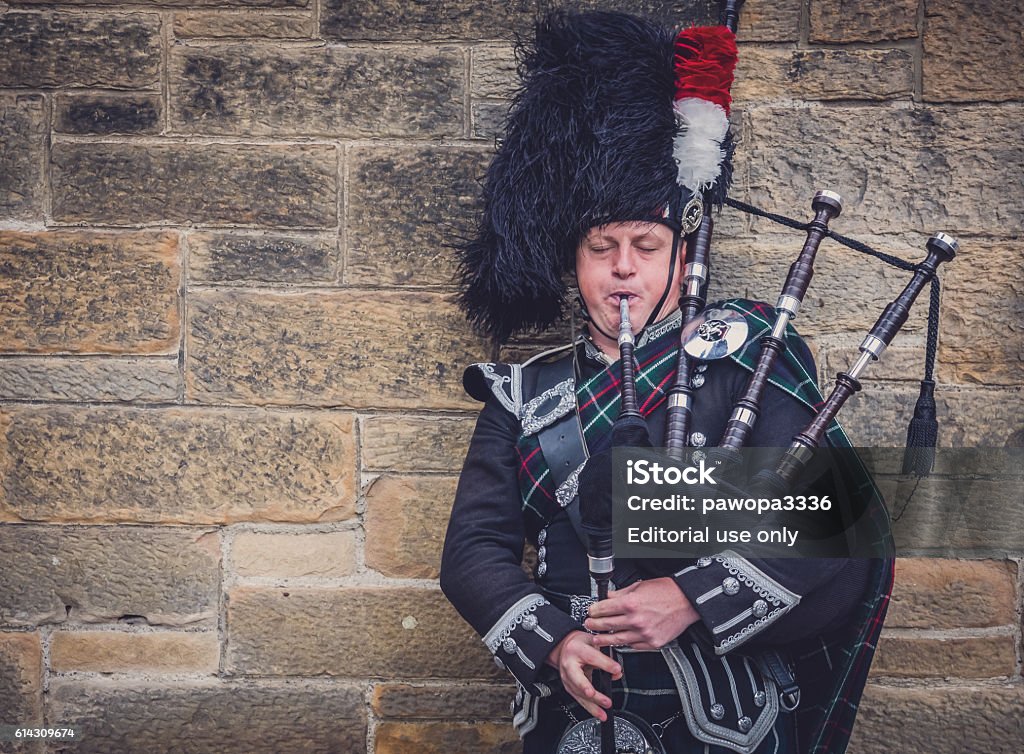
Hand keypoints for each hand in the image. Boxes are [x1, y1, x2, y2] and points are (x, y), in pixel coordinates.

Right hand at [546, 631, 622, 721]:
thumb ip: (606, 656)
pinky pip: (579, 699)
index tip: (617, 670)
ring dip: (592, 706)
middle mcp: (569, 665)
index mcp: (576, 649)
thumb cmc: (579, 644)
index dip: (605, 664)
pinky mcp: (568, 687)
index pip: (592, 657)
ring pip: (579, 694)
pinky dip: (589, 708)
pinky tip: (598, 713)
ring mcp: (567, 678)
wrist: (563, 647)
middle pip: (580, 681)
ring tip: (604, 713)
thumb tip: (616, 672)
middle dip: (592, 693)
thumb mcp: (593, 643)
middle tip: (605, 700)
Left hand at [585, 578, 699, 649]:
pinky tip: (620, 641)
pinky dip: (625, 644)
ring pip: (617, 639)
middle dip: (594, 625)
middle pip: (607, 625)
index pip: (603, 609)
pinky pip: (633, 646)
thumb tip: (608, 596)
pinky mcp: (652, 643)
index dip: (593, 610)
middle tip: (589, 624)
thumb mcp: (640, 586)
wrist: (687, 602)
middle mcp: (636, 620)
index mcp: (630, 603)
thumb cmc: (667, 591)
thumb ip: (622, 593)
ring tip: (598, 639)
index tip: (591, 611)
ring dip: (605, 639)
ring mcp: (644, 634)